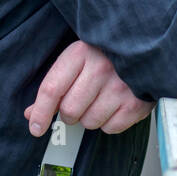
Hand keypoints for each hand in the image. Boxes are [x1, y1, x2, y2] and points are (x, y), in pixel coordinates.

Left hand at [24, 39, 153, 138]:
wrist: (146, 47)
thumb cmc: (107, 54)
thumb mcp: (77, 59)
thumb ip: (54, 87)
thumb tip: (31, 114)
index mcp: (81, 52)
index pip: (52, 89)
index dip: (40, 113)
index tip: (36, 127)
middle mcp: (101, 68)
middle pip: (69, 111)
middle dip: (70, 112)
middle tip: (81, 99)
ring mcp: (120, 86)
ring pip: (89, 122)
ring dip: (91, 117)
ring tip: (102, 98)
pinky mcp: (136, 103)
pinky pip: (110, 128)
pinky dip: (110, 121)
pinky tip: (115, 104)